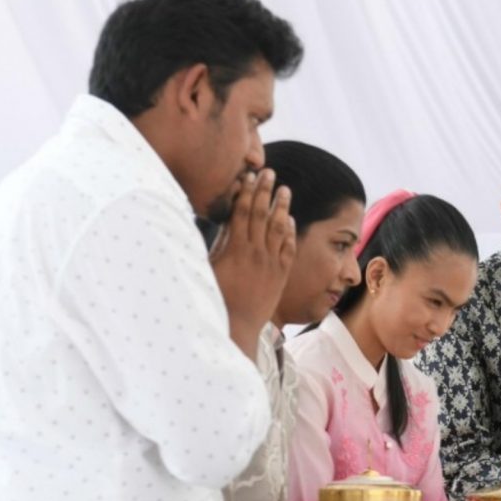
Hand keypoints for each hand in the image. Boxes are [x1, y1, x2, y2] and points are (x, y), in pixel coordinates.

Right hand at [210, 169, 295, 357]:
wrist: (237, 327)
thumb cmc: (216, 298)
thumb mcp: (209, 267)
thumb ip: (218, 244)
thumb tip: (219, 222)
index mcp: (236, 249)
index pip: (243, 212)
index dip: (246, 192)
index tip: (249, 176)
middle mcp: (256, 253)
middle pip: (262, 214)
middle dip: (266, 191)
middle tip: (271, 173)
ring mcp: (271, 264)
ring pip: (279, 229)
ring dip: (282, 208)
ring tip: (285, 190)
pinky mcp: (280, 276)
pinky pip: (288, 249)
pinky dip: (289, 233)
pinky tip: (290, 221)